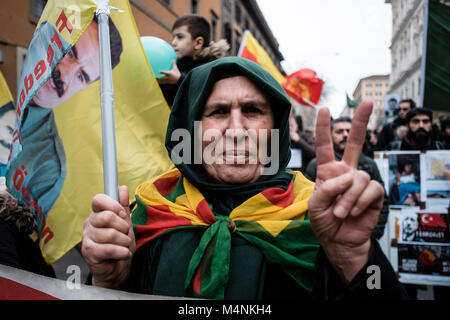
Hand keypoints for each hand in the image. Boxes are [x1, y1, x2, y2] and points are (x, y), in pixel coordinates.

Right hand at [81, 186, 135, 288]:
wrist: (116, 270)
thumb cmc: (119, 245)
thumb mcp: (124, 224)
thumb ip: (123, 206)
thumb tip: (123, 188)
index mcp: (97, 214)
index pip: (98, 199)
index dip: (113, 205)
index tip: (122, 214)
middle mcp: (89, 224)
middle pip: (107, 216)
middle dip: (123, 227)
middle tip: (125, 234)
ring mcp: (87, 238)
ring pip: (111, 234)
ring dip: (124, 242)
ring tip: (124, 246)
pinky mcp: (89, 252)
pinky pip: (110, 249)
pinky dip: (122, 252)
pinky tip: (123, 254)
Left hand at [156, 60, 180, 84]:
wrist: (180, 80)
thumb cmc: (177, 74)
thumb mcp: (175, 69)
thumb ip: (174, 64)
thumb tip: (173, 59)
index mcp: (170, 73)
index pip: (166, 72)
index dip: (162, 72)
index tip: (159, 71)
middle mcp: (168, 77)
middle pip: (162, 78)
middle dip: (158, 78)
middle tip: (154, 77)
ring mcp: (168, 80)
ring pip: (162, 81)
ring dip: (158, 81)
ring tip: (155, 80)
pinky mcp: (168, 82)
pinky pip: (163, 82)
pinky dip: (160, 82)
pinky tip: (158, 82)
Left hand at [308, 101, 383, 283]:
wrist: (338, 240)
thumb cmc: (324, 221)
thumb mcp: (315, 204)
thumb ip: (328, 188)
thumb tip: (349, 178)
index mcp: (329, 171)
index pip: (326, 146)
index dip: (324, 128)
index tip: (325, 109)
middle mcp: (346, 172)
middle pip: (355, 143)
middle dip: (361, 122)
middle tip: (367, 102)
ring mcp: (360, 182)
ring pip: (359, 177)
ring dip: (347, 198)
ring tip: (340, 212)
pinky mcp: (374, 194)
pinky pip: (370, 189)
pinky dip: (359, 201)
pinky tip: (353, 212)